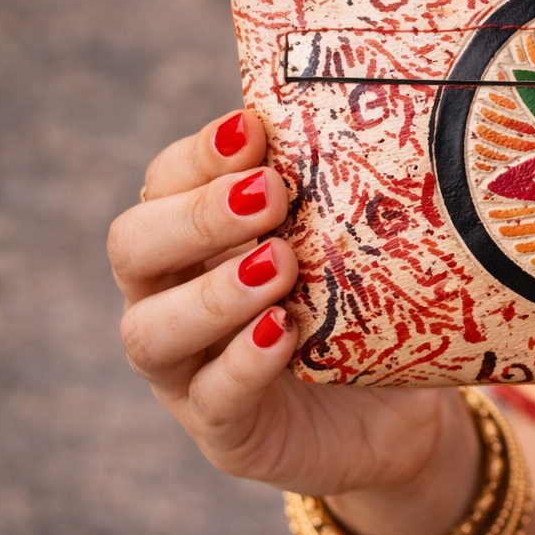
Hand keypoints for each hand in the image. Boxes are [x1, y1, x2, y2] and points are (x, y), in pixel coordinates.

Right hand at [107, 110, 476, 534]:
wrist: (399, 411)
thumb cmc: (369, 304)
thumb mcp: (361, 241)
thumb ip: (352, 187)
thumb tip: (392, 104)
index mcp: (194, 238)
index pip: (166, 182)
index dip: (199, 155)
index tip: (253, 129)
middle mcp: (170, 298)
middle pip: (134, 247)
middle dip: (197, 216)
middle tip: (270, 196)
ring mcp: (187, 370)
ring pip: (152, 329)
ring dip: (213, 292)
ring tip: (278, 264)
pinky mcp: (225, 430)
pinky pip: (214, 398)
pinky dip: (243, 362)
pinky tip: (282, 333)